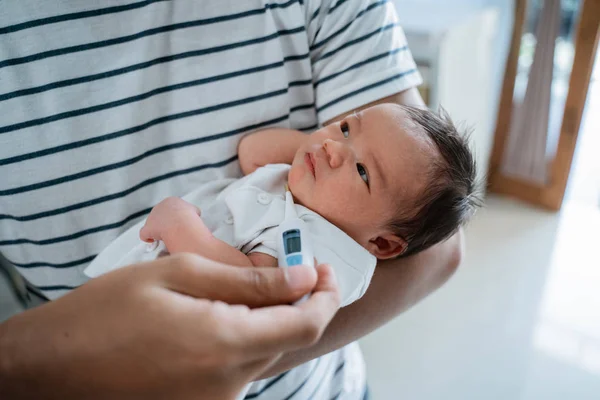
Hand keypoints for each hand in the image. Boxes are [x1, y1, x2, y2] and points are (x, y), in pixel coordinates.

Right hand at [0, 254, 339, 399]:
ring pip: (263, 353)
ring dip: (265, 320)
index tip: (326, 269)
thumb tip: (303, 278)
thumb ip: (248, 282)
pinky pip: (238, 370)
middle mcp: (228, 384)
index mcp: (225, 345)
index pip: (307, 324)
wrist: (50, 369)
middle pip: (287, 339)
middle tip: (283, 269)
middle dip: (296, 303)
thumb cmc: (105, 314)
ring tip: (234, 290)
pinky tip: (213, 318)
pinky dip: (241, 340)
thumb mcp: (178, 276)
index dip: (326, 295)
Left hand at [140, 197, 201, 242]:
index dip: (174, 217)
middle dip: (165, 223)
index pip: (170, 208)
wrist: (181, 222)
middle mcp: (160, 207)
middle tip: (172, 231)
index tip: (177, 223)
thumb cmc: (189, 217)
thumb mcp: (194, 210)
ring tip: (165, 237)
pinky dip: (147, 237)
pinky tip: (152, 241)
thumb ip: (192, 211)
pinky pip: (144, 234)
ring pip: (152, 224)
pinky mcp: (148, 228)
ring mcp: (152, 217)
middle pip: (160, 216)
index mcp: (171, 201)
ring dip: (157, 230)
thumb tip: (195, 214)